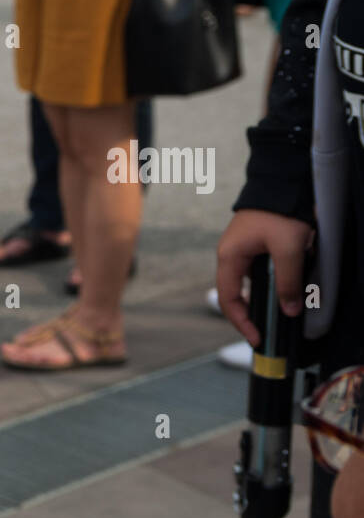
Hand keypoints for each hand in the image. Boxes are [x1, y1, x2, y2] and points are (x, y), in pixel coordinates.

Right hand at [215, 210, 313, 346]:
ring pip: (247, 283)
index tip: (256, 338)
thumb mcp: (288, 250)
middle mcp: (230, 255)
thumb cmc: (281, 211)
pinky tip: (282, 288)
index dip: (241, 322)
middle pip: (235, 293)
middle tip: (265, 331)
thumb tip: (289, 310)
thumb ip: (288, 282)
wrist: (283, 180)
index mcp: (230, 257)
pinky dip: (268, 285)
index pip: (229, 299)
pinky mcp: (254, 243)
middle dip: (249, 314)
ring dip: (261, 298)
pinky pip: (257, 271)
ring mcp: (241, 248)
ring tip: (276, 312)